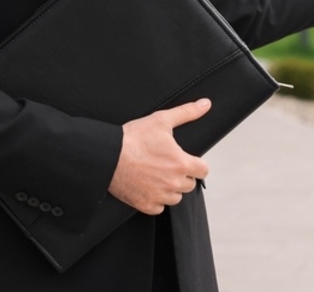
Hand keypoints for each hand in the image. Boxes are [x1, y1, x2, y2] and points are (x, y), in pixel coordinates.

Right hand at [108, 99, 211, 214]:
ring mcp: (159, 196)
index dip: (196, 164)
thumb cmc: (133, 138)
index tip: (187, 160)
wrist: (108, 155)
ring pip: (175, 197)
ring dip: (170, 189)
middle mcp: (173, 183)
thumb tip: (205, 104)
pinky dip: (156, 199)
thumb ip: (187, 112)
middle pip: (190, 184)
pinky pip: (159, 208)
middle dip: (182, 175)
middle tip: (167, 164)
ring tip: (157, 175)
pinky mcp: (145, 205)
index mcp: (180, 163)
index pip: (203, 171)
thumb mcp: (161, 120)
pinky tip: (148, 186)